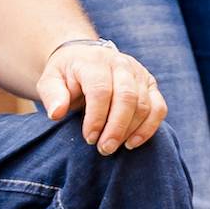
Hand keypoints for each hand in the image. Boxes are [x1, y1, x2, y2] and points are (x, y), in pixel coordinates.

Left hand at [38, 40, 166, 152]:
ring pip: (144, 105)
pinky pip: (158, 108)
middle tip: (104, 149)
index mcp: (95, 61)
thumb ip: (52, 95)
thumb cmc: (67, 75)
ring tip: (112, 147)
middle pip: (127, 97)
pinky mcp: (151, 85)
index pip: (101, 90)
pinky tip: (132, 143)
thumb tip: (57, 113)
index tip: (88, 138)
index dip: (96, 117)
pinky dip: (149, 128)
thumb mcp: (50, 80)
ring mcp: (139, 73)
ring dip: (130, 131)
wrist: (85, 59)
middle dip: (116, 128)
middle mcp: (121, 64)